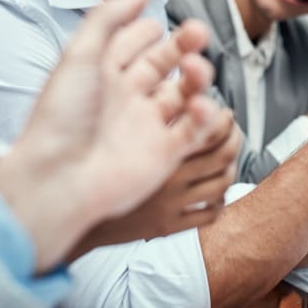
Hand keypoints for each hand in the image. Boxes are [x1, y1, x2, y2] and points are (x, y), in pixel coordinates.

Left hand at [0, 0, 223, 271]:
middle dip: (183, 46)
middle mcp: (124, 98)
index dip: (144, 30)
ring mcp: (145, 126)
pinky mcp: (163, 154)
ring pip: (183, 93)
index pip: (130, 44)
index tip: (155, 18)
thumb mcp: (80, 54)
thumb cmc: (61, 116)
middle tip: (198, 31)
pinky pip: (193, 130)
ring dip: (197, 77)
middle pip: (163, 64)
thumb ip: (108, 17)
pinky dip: (204, 115)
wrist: (57, 178)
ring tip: (198, 67)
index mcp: (100, 74)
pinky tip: (200, 104)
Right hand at [69, 108, 238, 257]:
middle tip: (232, 129)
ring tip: (226, 159)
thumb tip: (172, 81)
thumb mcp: (114, 119)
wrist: (72, 203)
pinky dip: (219, 201)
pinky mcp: (168, 226)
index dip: (223, 116)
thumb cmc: (90, 156)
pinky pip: (209, 214)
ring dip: (231, 168)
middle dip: (235, 137)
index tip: (224, 110)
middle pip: (222, 153)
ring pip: (221, 184)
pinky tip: (213, 191)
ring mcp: (171, 203)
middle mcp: (169, 176)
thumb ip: (145, 101)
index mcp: (157, 146)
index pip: (210, 128)